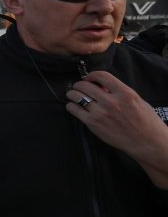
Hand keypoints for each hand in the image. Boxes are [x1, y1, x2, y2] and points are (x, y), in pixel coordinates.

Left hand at [67, 71, 167, 188]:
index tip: (88, 77)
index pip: (102, 75)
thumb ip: (119, 92)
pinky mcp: (93, 123)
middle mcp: (111, 101)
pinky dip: (71, 106)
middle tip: (78, 87)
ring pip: (76, 96)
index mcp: (125, 93)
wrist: (146, 142)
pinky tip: (74, 106)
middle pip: (84, 85)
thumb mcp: (136, 100)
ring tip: (72, 95)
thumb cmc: (145, 121)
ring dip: (72, 94)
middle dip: (79, 84)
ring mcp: (100, 113)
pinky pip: (74, 110)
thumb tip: (103, 87)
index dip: (91, 75)